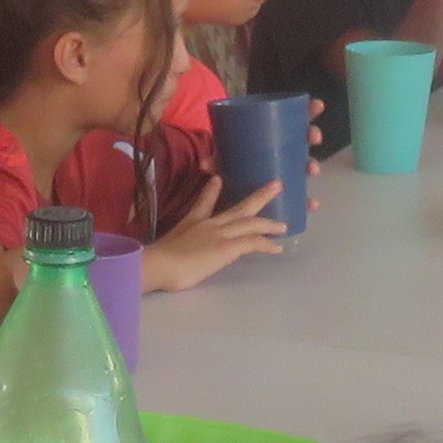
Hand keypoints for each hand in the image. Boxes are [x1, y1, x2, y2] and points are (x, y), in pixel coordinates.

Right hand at [143, 174, 283, 288]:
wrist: (159, 263)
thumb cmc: (158, 260)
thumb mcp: (163, 245)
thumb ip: (171, 243)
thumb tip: (165, 251)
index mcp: (192, 222)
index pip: (204, 203)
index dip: (212, 190)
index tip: (218, 179)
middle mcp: (210, 224)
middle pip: (239, 207)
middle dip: (258, 196)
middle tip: (276, 185)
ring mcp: (220, 234)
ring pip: (250, 222)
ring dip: (269, 223)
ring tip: (284, 225)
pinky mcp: (227, 247)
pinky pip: (252, 242)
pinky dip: (266, 244)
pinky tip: (277, 248)